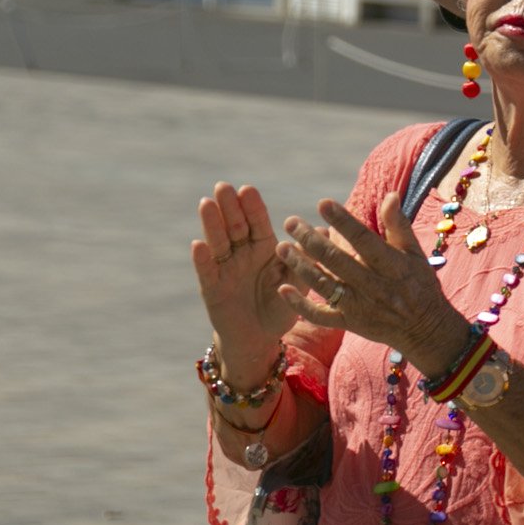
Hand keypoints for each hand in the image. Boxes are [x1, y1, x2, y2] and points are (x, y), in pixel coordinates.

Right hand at [192, 183, 299, 373]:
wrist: (260, 338)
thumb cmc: (280, 307)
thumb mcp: (297, 284)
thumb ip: (306, 261)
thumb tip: (325, 231)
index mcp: (264, 249)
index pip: (257, 223)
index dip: (252, 207)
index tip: (248, 189)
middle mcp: (241, 254)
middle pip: (234, 227)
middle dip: (229, 207)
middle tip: (224, 186)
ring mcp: (224, 268)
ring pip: (218, 242)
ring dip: (212, 224)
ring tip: (206, 204)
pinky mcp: (212, 288)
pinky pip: (207, 272)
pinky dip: (202, 259)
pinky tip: (198, 244)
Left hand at [278, 194, 474, 370]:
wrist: (427, 329)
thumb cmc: (421, 285)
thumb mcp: (415, 254)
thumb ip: (398, 225)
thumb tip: (389, 195)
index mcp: (392, 266)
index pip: (364, 240)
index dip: (344, 222)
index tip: (323, 203)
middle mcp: (374, 287)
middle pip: (337, 261)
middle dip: (311, 240)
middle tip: (291, 222)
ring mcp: (360, 307)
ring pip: (325, 285)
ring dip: (301, 266)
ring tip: (282, 247)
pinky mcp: (350, 324)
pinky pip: (321, 316)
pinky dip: (301, 305)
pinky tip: (284, 289)